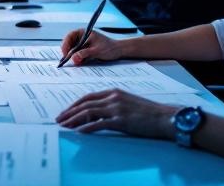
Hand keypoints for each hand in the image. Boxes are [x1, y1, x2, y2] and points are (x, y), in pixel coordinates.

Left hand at [56, 89, 178, 137]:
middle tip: (59, 119)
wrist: (164, 117)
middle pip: (85, 104)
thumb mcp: (127, 103)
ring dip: (73, 119)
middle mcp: (113, 98)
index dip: (74, 105)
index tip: (66, 112)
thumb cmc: (147, 112)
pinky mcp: (120, 120)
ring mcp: (116, 108)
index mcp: (113, 92)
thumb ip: (112, 105)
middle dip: (69, 112)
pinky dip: (86, 128)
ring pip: (88, 112)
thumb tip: (96, 115)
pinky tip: (79, 132)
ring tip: (64, 126)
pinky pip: (98, 124)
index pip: (88, 97)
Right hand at [59, 29, 121, 64]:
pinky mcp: (85, 50)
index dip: (65, 44)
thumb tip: (73, 58)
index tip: (65, 53)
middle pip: (69, 43)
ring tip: (77, 62)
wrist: (118, 51)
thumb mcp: (96, 51)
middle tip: (69, 60)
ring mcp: (83, 44)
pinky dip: (77, 58)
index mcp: (84, 32)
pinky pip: (78, 54)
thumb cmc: (109, 48)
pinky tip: (80, 62)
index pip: (70, 36)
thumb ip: (85, 53)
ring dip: (73, 56)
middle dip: (69, 52)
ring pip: (73, 50)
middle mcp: (82, 37)